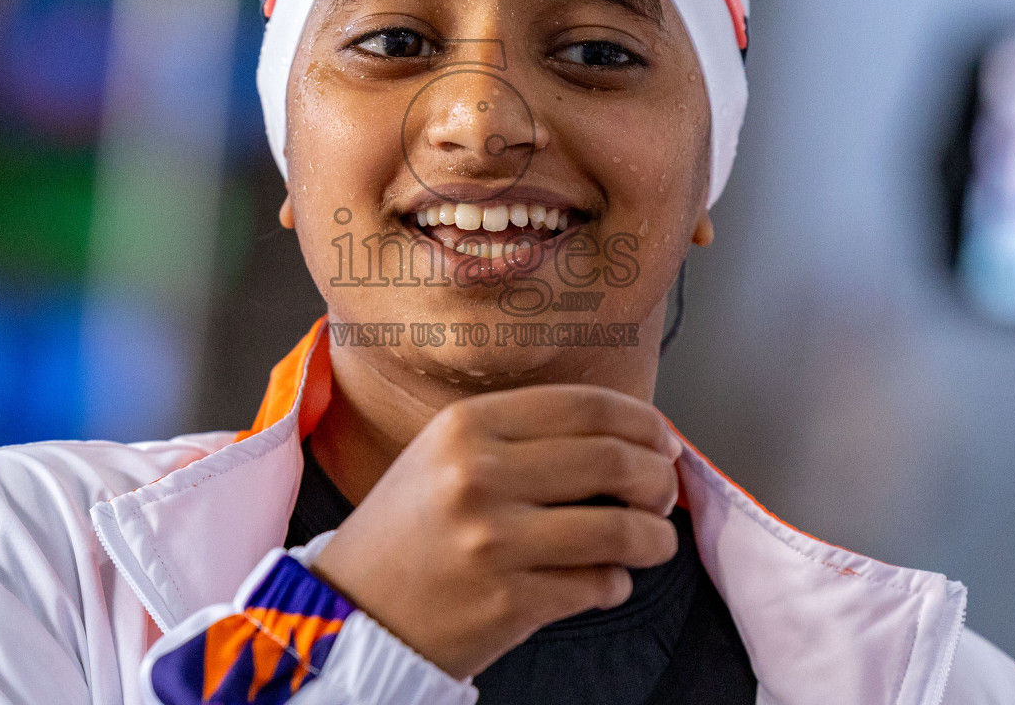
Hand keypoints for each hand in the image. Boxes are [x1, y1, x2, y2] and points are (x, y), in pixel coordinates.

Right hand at [309, 384, 682, 678]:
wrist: (352, 609)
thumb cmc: (409, 530)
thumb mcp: (444, 454)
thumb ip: (523, 437)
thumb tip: (627, 439)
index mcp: (467, 426)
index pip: (586, 405)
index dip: (642, 420)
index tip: (661, 440)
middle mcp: (478, 476)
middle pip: (613, 459)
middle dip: (658, 478)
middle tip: (663, 492)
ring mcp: (493, 542)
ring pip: (620, 529)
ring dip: (654, 538)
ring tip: (652, 543)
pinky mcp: (508, 603)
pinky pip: (598, 586)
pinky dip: (616, 585)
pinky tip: (603, 582)